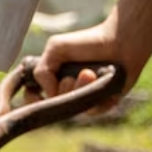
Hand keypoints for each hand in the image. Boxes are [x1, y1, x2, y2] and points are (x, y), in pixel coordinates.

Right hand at [31, 0, 151, 106]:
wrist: (119, 40)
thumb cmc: (87, 41)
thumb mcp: (55, 48)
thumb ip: (41, 70)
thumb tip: (49, 94)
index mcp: (52, 80)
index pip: (33, 99)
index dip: (33, 100)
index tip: (38, 95)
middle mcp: (66, 93)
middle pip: (54, 106)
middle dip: (63, 90)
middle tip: (77, 73)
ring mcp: (82, 99)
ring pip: (73, 109)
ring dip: (80, 89)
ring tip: (90, 73)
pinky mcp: (101, 103)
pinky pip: (92, 111)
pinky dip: (97, 99)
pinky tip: (102, 83)